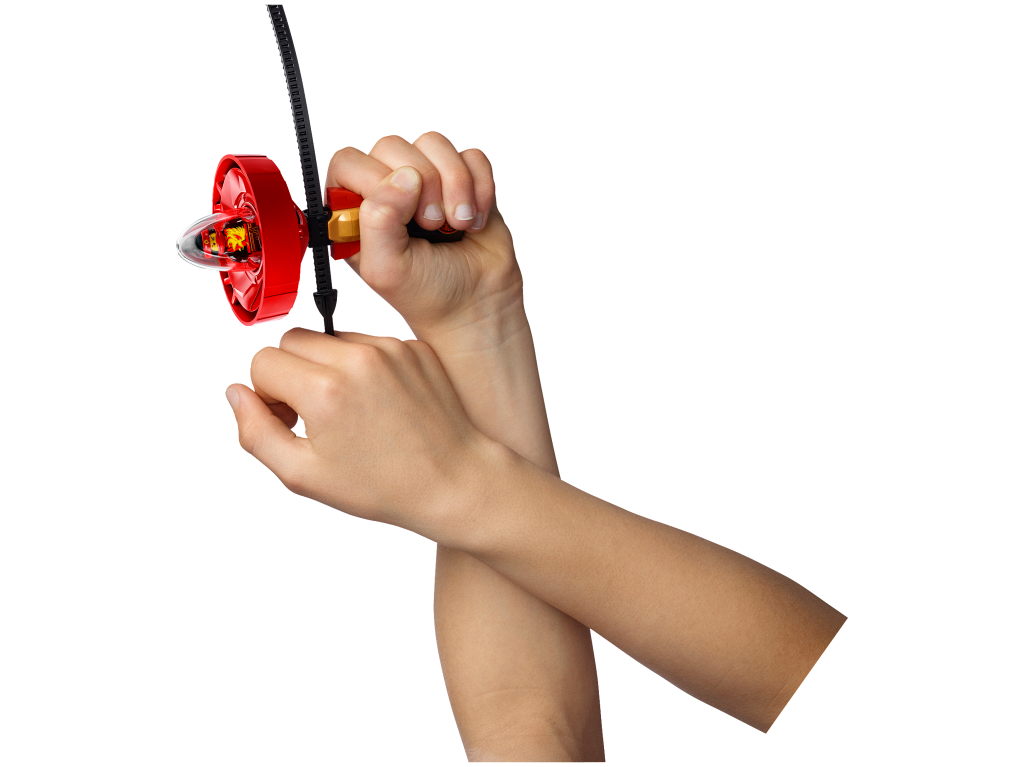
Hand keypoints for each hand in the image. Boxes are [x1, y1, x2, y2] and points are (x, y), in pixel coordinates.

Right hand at [225, 327, 486, 536]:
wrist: (456, 481)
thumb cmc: (383, 486)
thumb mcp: (303, 475)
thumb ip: (256, 432)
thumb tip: (235, 392)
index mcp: (324, 390)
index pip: (262, 361)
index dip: (266, 395)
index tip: (289, 421)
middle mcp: (357, 358)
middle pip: (291, 340)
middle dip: (291, 375)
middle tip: (313, 416)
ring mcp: (390, 347)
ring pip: (330, 338)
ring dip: (327, 367)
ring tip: (351, 412)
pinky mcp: (414, 346)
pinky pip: (368, 343)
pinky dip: (363, 366)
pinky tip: (380, 403)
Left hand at [326, 133, 525, 347]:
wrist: (477, 304)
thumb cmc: (427, 294)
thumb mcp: (386, 268)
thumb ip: (378, 220)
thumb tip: (404, 177)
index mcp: (355, 209)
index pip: (348, 162)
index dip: (376, 181)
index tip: (402, 217)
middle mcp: (386, 188)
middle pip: (392, 145)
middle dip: (423, 185)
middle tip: (432, 225)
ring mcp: (426, 180)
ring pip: (433, 144)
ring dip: (455, 185)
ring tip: (458, 223)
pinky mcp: (463, 178)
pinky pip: (472, 156)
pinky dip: (481, 187)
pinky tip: (475, 219)